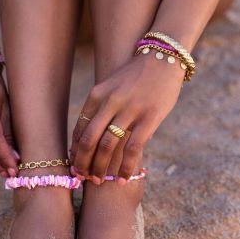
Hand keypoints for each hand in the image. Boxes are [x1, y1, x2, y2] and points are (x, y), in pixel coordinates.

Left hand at [70, 55, 183, 181]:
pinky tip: (123, 178)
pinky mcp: (148, 119)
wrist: (164, 58)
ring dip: (101, 168)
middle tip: (82, 178)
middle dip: (83, 163)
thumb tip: (92, 140)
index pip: (80, 129)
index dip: (75, 151)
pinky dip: (125, 167)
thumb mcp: (112, 87)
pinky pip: (132, 149)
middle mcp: (110, 102)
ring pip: (107, 147)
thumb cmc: (137, 77)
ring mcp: (129, 110)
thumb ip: (101, 109)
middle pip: (88, 140)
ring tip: (100, 181)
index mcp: (97, 95)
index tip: (75, 165)